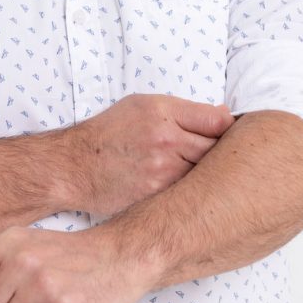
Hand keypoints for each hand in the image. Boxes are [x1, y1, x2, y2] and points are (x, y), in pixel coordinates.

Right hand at [70, 94, 233, 213]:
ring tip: (209, 179)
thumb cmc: (109, 133)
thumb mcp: (142, 106)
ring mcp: (161, 171)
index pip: (218, 121)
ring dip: (209, 177)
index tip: (228, 136)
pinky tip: (190, 193)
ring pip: (206, 175)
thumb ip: (183, 110)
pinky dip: (193, 194)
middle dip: (223, 156)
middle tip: (225, 161)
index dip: (228, 130)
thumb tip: (225, 115)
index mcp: (163, 112)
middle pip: (217, 150)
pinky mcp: (156, 196)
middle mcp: (165, 140)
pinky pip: (189, 195)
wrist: (75, 166)